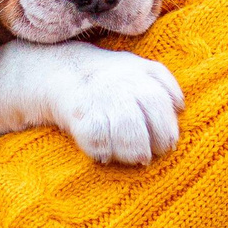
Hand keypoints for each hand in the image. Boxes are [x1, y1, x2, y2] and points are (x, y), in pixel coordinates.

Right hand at [0, 39, 184, 164]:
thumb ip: (157, 83)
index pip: (166, 93)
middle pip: (155, 112)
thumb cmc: (98, 80)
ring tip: (134, 158)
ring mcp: (102, 96)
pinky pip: (99, 138)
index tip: (169, 138)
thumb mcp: (130, 70)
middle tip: (154, 153)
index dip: (170, 118)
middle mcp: (123, 80)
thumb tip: (180, 106)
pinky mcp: (80, 112)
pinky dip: (103, 151)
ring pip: (131, 130)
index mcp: (138, 69)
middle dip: (160, 138)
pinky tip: (103, 155)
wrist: (47, 70)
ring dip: (135, 149)